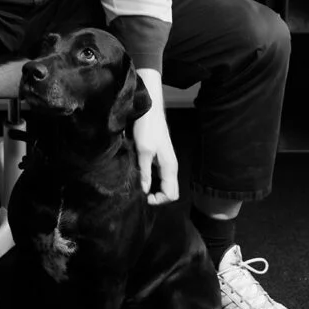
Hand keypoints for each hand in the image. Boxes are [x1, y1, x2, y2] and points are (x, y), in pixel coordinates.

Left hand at [133, 68, 178, 203]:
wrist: (148, 107)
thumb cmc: (147, 127)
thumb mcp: (143, 151)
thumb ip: (145, 172)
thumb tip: (144, 190)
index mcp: (170, 167)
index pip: (172, 194)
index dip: (159, 200)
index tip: (144, 197)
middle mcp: (170, 165)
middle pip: (169, 190)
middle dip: (157, 196)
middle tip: (140, 193)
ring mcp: (164, 160)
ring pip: (162, 182)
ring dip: (152, 187)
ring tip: (137, 184)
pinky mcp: (157, 155)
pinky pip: (157, 174)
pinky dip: (149, 178)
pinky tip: (138, 174)